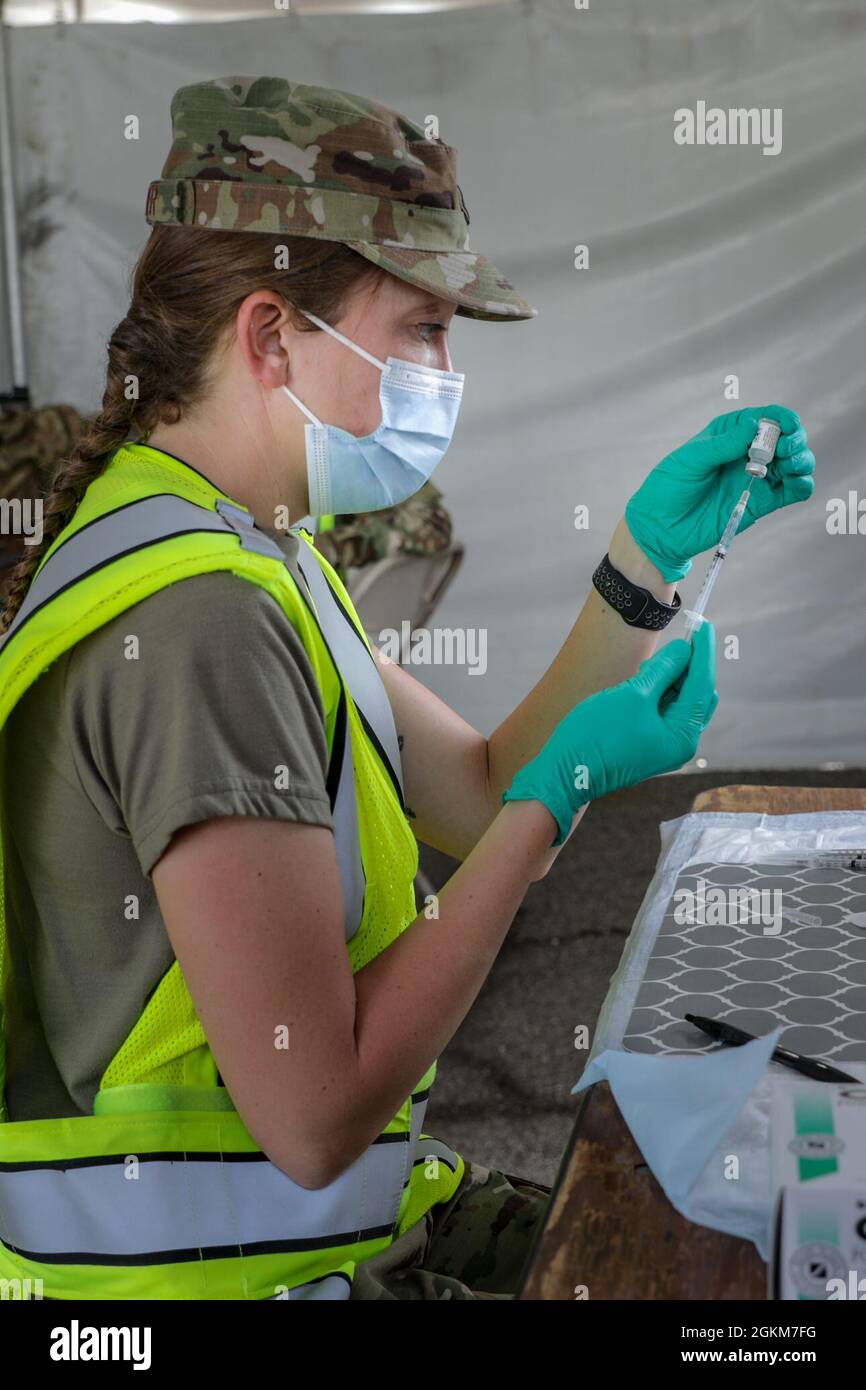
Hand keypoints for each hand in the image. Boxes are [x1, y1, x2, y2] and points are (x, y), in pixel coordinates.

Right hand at [501, 622, 718, 845]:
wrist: (565, 772)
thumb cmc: (596, 735)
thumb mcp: (633, 694)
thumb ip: (663, 669)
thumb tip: (685, 649)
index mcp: (682, 736)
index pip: (702, 685)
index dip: (703, 652)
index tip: (702, 622)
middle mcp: (679, 743)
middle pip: (695, 694)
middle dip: (686, 666)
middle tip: (674, 641)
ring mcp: (664, 744)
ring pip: (679, 701)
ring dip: (669, 678)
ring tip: (648, 665)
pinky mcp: (648, 742)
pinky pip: (663, 710)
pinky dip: (657, 691)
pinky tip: (643, 678)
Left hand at [624, 406, 815, 582]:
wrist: (661, 529)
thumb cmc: (669, 488)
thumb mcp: (691, 459)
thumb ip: (724, 444)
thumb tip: (754, 425)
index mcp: (731, 433)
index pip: (766, 417)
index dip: (782, 419)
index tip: (788, 427)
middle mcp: (749, 452)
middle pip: (787, 438)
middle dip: (794, 440)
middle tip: (783, 452)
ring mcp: (758, 478)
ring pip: (796, 462)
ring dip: (802, 460)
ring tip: (788, 466)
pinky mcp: (762, 503)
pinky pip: (793, 491)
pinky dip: (803, 485)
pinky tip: (796, 484)